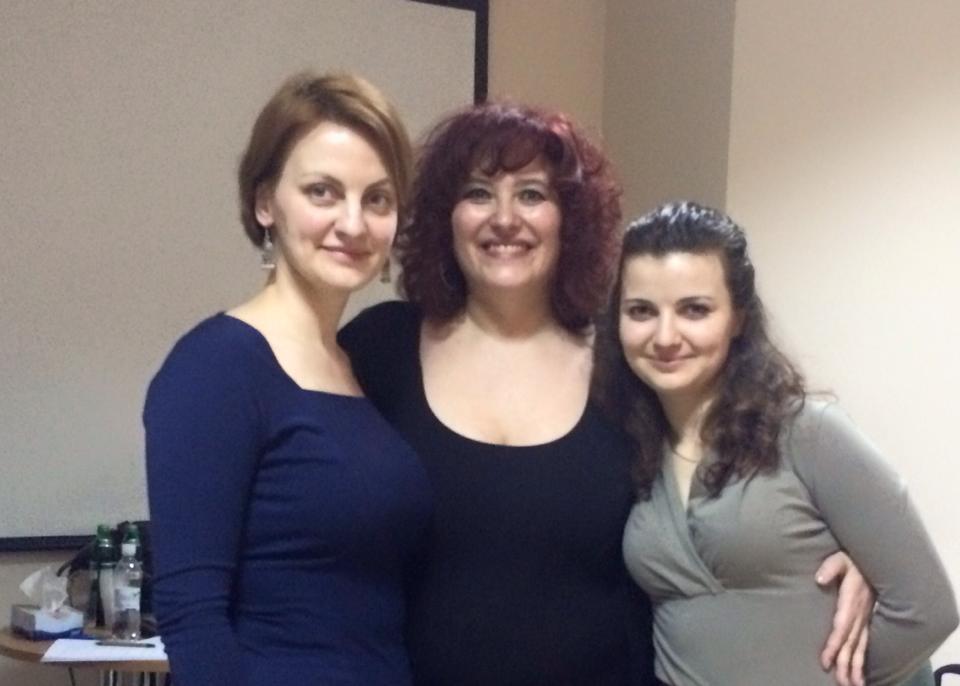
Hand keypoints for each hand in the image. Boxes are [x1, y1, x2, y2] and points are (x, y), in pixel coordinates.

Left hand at [816, 551, 874, 685]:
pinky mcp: (867, 620)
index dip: (833, 645)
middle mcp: (859, 614)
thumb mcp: (840, 559)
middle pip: (851, 643)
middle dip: (845, 663)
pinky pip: (864, 642)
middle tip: (840, 682)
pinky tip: (859, 673)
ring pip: (859, 646)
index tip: (825, 661)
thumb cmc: (852, 560)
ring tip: (851, 684)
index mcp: (851, 602)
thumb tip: (819, 578)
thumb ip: (830, 568)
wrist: (876, 561)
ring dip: (855, 666)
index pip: (841, 628)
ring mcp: (865, 618)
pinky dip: (861, 659)